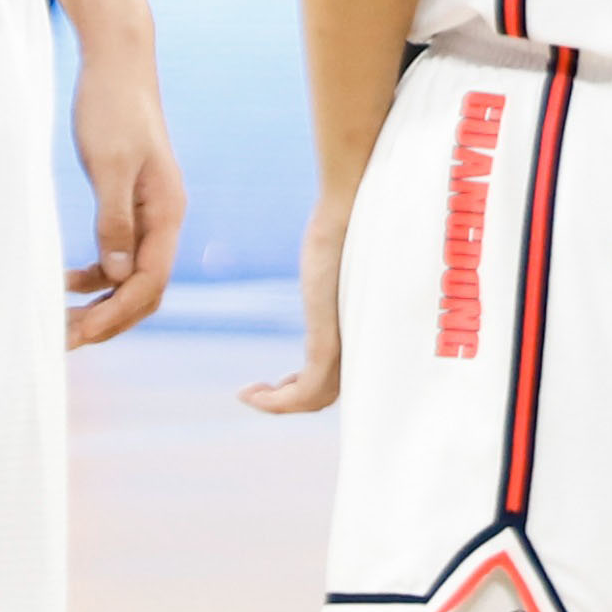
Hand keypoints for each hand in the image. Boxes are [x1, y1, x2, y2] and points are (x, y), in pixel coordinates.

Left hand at [65, 54, 186, 348]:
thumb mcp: (109, 166)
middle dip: (109, 320)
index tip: (79, 334)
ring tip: (61, 322)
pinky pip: (120, 257)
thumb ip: (114, 222)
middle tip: (65, 341)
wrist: (117, 64)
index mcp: (167, 212)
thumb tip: (116, 275)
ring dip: (100, 303)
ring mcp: (150, 213)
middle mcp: (165, 218)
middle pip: (146, 290)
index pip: (150, 281)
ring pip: (132, 277)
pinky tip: (66, 281)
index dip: (115, 313)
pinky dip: (96, 277)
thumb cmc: (112, 109)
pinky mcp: (131, 204)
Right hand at [238, 192, 352, 417]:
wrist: (349, 206)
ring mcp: (347, 343)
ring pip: (316, 398)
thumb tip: (330, 254)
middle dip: (290, 401)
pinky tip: (248, 395)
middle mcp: (359, 340)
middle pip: (328, 393)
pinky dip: (277, 403)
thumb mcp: (333, 261)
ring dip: (278, 405)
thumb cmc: (348, 222)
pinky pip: (307, 391)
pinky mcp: (330, 341)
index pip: (340, 376)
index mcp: (362, 327)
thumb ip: (332, 274)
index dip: (308, 388)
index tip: (279, 383)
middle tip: (257, 393)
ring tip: (249, 395)